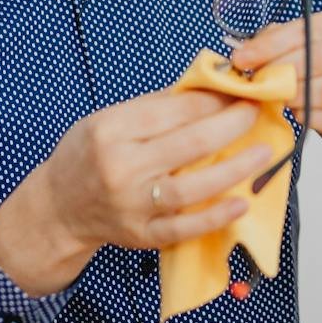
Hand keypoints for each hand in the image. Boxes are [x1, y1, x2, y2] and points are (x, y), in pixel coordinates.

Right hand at [0, 89, 274, 294]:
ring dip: (235, 169)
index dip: (212, 99)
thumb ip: (154, 107)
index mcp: (110, 131)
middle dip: (231, 125)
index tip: (237, 91)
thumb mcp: (106, 119)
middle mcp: (121, 168)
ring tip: (263, 153)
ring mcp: (133, 206)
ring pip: (192, 187)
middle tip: (255, 113)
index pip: (172, 110)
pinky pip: (185, 227)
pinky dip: (216, 216)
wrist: (59, 207)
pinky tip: (241, 202)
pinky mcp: (142, 235)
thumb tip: (207, 87)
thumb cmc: (86, 156)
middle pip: (188, 144)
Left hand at [229, 0, 321, 146]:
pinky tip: (298, 111)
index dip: (275, 43)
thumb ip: (283, 38)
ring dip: (296, 93)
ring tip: (278, 94)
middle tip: (259, 79)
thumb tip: (247, 52)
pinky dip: (310, 116)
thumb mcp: (316, 37)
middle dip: (284, 68)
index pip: (316, 28)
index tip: (244, 57)